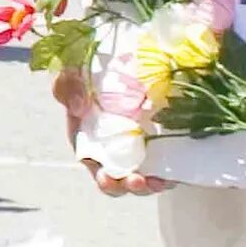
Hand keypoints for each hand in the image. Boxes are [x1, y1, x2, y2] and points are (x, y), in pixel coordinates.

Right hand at [54, 63, 168, 199]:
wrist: (110, 60)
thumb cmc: (85, 72)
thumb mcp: (70, 76)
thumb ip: (68, 87)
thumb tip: (79, 107)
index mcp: (90, 142)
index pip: (97, 169)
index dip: (104, 180)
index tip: (108, 177)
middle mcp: (112, 149)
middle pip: (121, 179)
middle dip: (130, 186)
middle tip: (139, 182)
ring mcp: (135, 145)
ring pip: (144, 173)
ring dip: (152, 183)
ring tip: (162, 182)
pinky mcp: (154, 137)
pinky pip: (162, 158)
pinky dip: (169, 169)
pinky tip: (177, 170)